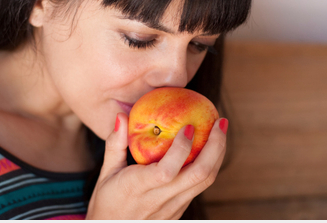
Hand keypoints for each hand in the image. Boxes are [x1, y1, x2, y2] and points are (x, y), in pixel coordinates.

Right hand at [86, 112, 227, 219]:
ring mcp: (174, 207)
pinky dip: (210, 165)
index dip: (182, 148)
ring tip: (220, 130)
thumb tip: (121, 116)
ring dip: (217, 154)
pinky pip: (200, 186)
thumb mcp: (106, 173)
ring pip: (206, 182)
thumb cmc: (107, 202)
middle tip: (220, 122)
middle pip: (199, 174)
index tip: (189, 126)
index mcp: (138, 187)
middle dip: (215, 146)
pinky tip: (210, 148)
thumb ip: (115, 144)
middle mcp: (160, 199)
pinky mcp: (180, 210)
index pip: (167, 170)